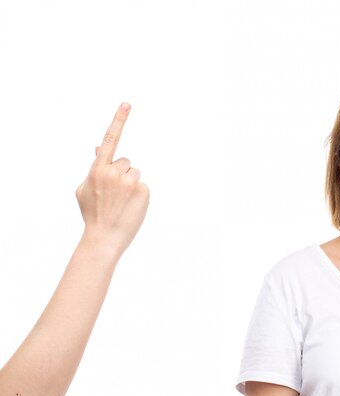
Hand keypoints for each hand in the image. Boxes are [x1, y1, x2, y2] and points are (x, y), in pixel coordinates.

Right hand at [75, 103, 149, 254]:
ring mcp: (129, 182)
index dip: (118, 121)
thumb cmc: (93, 212)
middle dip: (121, 174)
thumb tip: (99, 146)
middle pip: (126, 162)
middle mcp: (113, 173)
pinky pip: (143, 185)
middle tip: (114, 195)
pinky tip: (130, 207)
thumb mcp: (86, 187)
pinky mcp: (143, 191)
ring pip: (135, 173)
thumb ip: (95, 166)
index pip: (110, 140)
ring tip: (121, 202)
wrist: (103, 237)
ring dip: (131, 184)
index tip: (127, 104)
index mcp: (97, 170)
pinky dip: (139, 195)